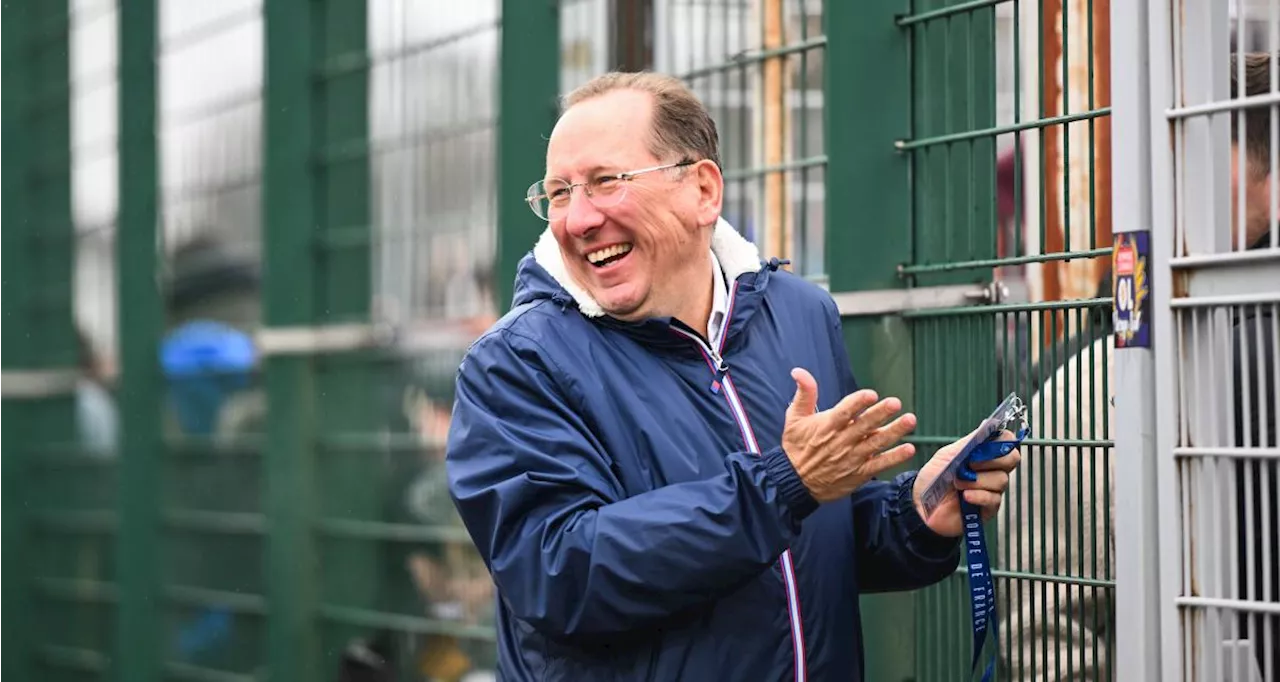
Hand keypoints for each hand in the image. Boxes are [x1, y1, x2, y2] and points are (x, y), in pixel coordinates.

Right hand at [782, 368, 917, 502]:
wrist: (794, 482)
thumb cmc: (796, 447)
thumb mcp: (794, 418)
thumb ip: (804, 394)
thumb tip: (799, 371)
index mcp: (826, 426)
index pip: (844, 412)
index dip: (857, 402)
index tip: (871, 394)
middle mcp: (840, 442)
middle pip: (863, 426)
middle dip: (880, 414)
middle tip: (895, 403)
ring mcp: (851, 458)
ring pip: (875, 443)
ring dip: (894, 432)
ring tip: (910, 421)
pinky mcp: (858, 473)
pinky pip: (879, 465)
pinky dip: (894, 458)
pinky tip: (909, 449)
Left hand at [911, 426, 1021, 536]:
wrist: (921, 504)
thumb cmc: (933, 478)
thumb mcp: (947, 455)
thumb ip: (968, 443)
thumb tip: (986, 427)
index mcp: (983, 454)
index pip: (1007, 441)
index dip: (1002, 441)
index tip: (984, 446)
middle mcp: (992, 470)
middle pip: (1012, 459)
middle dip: (991, 459)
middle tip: (970, 464)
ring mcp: (992, 489)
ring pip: (1001, 479)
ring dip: (977, 480)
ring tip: (957, 484)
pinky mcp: (989, 508)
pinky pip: (994, 499)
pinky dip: (978, 495)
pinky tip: (965, 496)